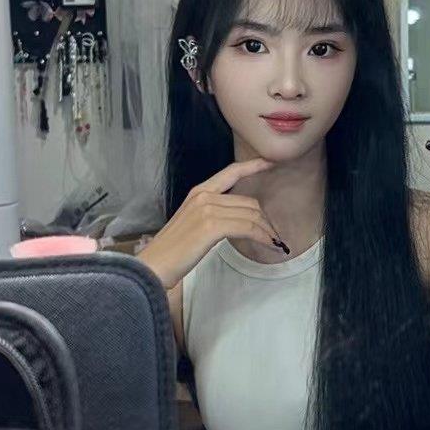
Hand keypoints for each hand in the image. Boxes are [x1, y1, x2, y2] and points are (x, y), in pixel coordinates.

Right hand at [137, 158, 285, 290]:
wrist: (154, 266)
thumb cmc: (171, 251)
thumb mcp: (192, 224)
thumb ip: (212, 215)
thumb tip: (237, 221)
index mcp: (198, 192)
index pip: (231, 172)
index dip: (253, 166)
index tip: (270, 163)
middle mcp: (204, 196)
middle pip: (248, 201)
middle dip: (265, 220)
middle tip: (274, 236)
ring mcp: (207, 209)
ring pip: (251, 215)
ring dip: (267, 231)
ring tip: (275, 244)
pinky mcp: (211, 226)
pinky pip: (248, 228)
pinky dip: (263, 237)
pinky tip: (269, 246)